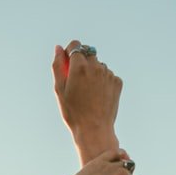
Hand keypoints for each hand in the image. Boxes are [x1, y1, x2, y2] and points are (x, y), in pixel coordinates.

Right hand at [52, 41, 121, 161]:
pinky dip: (102, 81)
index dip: (70, 51)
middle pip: (88, 53)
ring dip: (93, 72)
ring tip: (88, 92)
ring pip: (98, 65)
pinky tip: (98, 96)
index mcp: (80, 66)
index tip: (68, 61)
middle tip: (78, 80)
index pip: (76, 45)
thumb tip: (59, 48)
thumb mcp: (59, 89)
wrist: (94, 129)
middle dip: (82, 62)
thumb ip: (58, 66)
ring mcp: (108, 73)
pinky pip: (108, 75)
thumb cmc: (73, 112)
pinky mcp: (117, 82)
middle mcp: (96, 66)